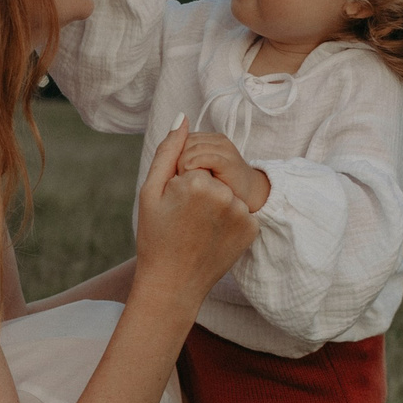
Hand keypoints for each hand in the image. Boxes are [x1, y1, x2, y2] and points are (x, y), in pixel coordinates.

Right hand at [133, 118, 255, 298]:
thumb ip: (168, 150)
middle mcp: (225, 194)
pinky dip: (229, 220)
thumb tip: (183, 117)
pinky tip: (213, 237)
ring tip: (198, 229)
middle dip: (201, 190)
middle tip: (185, 219)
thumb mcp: (150, 191)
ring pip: (228, 192)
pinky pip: (240, 211)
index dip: (181, 182)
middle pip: (214, 176)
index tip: (175, 206)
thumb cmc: (155, 237)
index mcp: (198, 181)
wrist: (172, 284)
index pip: (194, 164)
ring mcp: (242, 214)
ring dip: (216, 204)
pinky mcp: (252, 229)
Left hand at [180, 131, 269, 212]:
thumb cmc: (220, 185)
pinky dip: (196, 163)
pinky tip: (188, 171)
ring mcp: (225, 150)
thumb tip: (168, 151)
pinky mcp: (229, 163)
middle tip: (177, 177)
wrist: (248, 196)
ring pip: (195, 147)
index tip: (173, 172)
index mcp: (209, 139)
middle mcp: (218, 140)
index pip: (182, 138)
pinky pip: (209, 157)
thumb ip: (184, 157)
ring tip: (183, 180)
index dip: (174, 154)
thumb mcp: (200, 168)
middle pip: (186, 141)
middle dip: (177, 157)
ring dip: (183, 162)